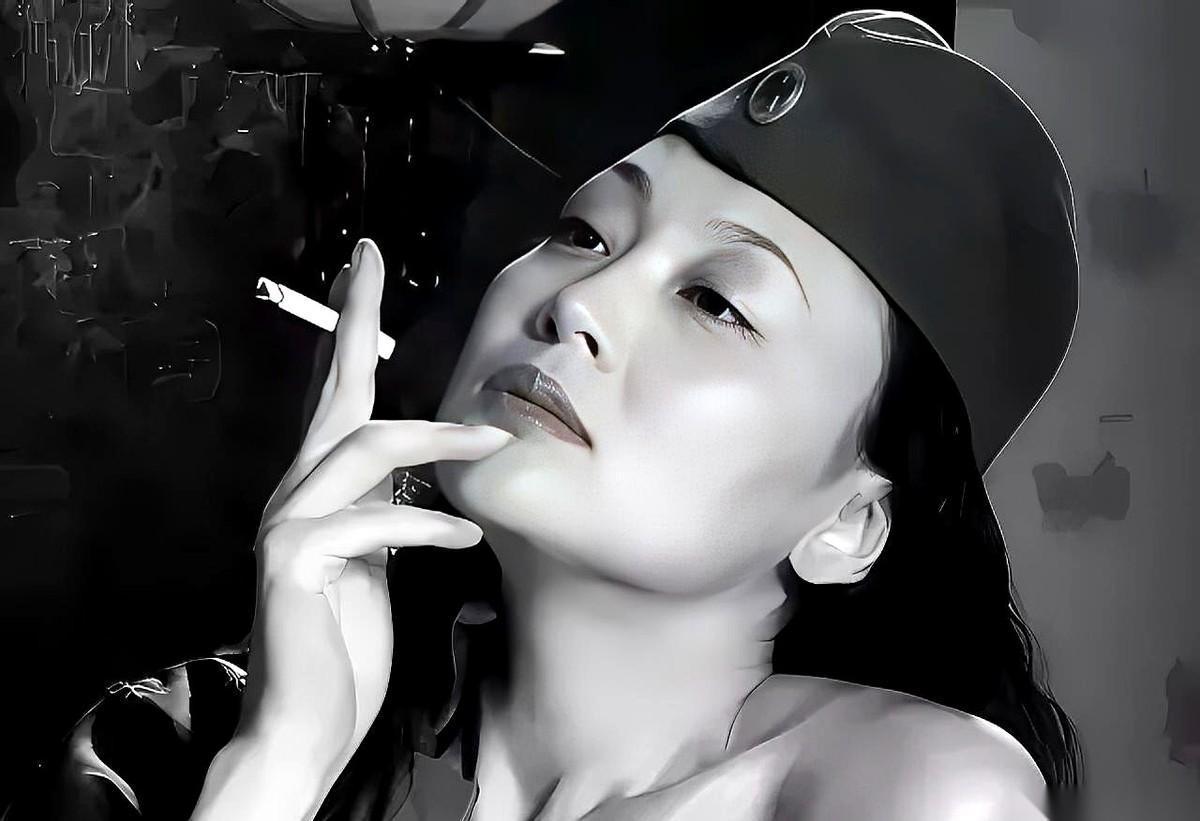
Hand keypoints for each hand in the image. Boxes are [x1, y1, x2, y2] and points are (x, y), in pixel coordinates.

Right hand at [238, 238, 511, 784]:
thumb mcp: (379, 566)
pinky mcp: (292, 563)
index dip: (350, 332)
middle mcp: (295, 494)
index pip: (338, 399)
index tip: (363, 268)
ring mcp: (286, 526)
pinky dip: (424, 528)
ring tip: (490, 440)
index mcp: (319, 491)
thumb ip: (391, 513)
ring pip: (362, 448)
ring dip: (434, 440)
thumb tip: (435, 480)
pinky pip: (370, 525)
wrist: (306, 725)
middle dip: (353, 319)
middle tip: (369, 258)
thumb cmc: (346, 648)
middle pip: (333, 392)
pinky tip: (466, 541)